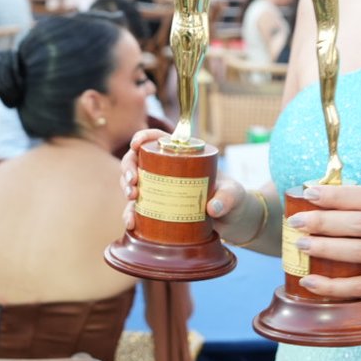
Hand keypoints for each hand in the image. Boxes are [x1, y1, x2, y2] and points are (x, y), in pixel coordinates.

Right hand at [119, 128, 250, 237]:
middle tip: (133, 182)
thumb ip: (227, 198)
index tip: (136, 144)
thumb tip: (212, 208)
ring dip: (126, 190)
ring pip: (134, 185)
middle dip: (128, 168)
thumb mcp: (234, 194)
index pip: (158, 139)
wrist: (234, 222)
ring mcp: (162, 190)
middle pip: (138, 161)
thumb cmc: (234, 199)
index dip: (143, 137)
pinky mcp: (159, 210)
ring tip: (132, 198)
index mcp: (184, 157)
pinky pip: (139, 210)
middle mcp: (168, 171)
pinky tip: (131, 223)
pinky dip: (131, 215)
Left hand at [285, 185, 360, 306]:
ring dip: (326, 248)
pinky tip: (310, 281)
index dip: (337, 195)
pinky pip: (359, 286)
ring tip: (301, 243)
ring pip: (359, 251)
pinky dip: (332, 285)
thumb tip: (319, 194)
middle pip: (360, 223)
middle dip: (324, 221)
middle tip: (297, 221)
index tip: (310, 193)